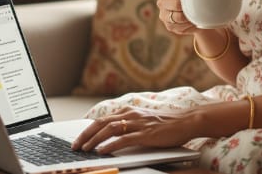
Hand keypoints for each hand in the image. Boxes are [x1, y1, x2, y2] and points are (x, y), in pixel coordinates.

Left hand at [70, 107, 196, 153]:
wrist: (186, 120)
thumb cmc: (167, 123)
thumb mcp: (144, 121)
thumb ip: (130, 125)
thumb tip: (113, 135)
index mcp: (129, 111)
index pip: (103, 119)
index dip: (88, 129)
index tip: (78, 138)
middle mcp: (131, 114)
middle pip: (101, 122)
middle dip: (86, 134)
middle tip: (75, 146)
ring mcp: (138, 123)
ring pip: (109, 129)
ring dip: (94, 140)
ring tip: (84, 149)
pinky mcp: (145, 134)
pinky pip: (124, 139)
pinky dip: (110, 145)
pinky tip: (102, 150)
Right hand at [157, 0, 197, 34]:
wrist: (194, 14)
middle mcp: (161, 1)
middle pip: (176, 4)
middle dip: (187, 6)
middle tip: (195, 6)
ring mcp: (163, 14)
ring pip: (178, 17)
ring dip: (188, 17)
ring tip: (194, 14)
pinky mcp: (169, 25)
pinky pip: (180, 26)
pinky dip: (188, 25)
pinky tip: (192, 21)